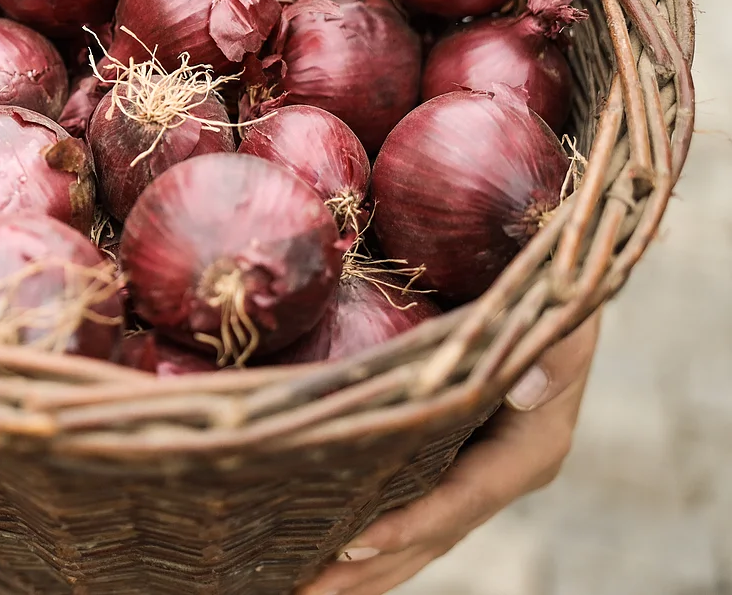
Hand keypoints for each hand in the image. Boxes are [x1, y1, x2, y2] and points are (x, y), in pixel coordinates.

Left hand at [297, 315, 599, 594]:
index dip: (409, 524)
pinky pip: (403, 511)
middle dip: (366, 570)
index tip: (351, 542)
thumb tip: (530, 387)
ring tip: (294, 591)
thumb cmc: (545, 299)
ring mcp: (470, 477)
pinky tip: (313, 552)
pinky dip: (363, 537)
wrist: (542, 293)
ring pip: (412, 538)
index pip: (461, 500)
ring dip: (357, 570)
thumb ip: (555, 351)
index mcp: (528, 451)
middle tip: (301, 594)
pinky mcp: (444, 466)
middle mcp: (498, 476)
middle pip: (428, 538)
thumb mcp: (562, 319)